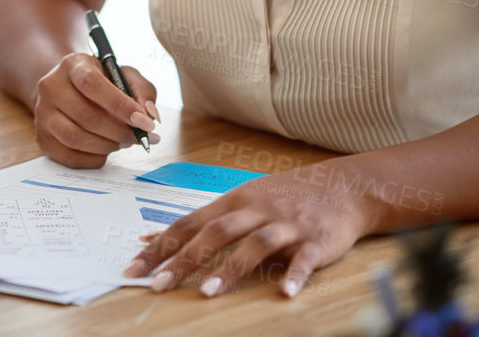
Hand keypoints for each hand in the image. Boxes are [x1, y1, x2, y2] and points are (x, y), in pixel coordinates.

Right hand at [32, 52, 158, 167]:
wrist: (68, 90)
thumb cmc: (102, 84)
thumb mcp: (124, 76)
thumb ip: (143, 91)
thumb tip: (149, 116)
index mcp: (72, 65)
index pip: (92, 85)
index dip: (120, 106)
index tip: (144, 122)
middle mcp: (51, 86)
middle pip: (86, 116)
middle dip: (119, 132)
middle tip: (139, 137)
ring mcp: (42, 113)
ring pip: (75, 138)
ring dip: (107, 146)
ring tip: (122, 142)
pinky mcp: (42, 137)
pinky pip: (69, 156)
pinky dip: (94, 158)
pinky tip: (105, 150)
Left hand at [122, 167, 372, 298]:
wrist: (343, 186)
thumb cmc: (284, 197)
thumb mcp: (241, 201)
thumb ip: (202, 221)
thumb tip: (153, 238)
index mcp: (234, 201)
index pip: (189, 223)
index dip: (162, 245)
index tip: (135, 267)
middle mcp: (256, 210)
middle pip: (216, 232)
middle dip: (184, 259)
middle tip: (158, 285)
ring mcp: (287, 224)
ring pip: (254, 244)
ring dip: (230, 269)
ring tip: (207, 292)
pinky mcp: (316, 240)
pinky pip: (304, 259)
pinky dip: (295, 275)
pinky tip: (285, 292)